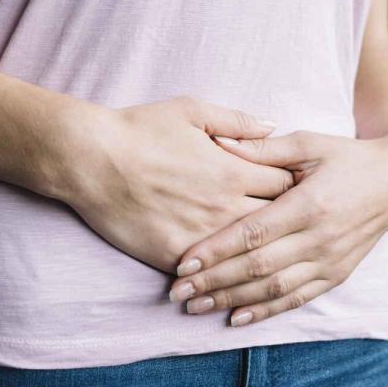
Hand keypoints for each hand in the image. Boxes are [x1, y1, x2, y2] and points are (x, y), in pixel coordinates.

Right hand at [58, 96, 294, 273]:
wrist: (90, 159)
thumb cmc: (139, 129)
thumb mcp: (191, 111)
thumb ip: (237, 121)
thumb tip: (273, 127)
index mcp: (233, 170)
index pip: (287, 185)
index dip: (295, 187)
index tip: (298, 189)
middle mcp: (223, 206)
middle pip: (276, 224)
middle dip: (287, 223)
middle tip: (293, 224)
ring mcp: (200, 235)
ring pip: (248, 255)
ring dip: (261, 253)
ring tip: (273, 255)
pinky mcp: (175, 256)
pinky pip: (211, 273)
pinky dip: (224, 273)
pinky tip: (233, 276)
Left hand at [167, 128, 387, 325]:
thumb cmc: (346, 157)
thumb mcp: (308, 142)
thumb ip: (263, 148)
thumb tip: (219, 143)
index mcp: (309, 203)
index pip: (254, 233)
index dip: (217, 250)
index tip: (184, 261)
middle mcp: (320, 237)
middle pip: (258, 266)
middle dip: (214, 281)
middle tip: (177, 291)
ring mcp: (329, 260)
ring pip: (274, 288)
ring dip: (232, 300)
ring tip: (195, 306)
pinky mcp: (336, 274)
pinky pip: (296, 298)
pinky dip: (265, 311)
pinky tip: (236, 317)